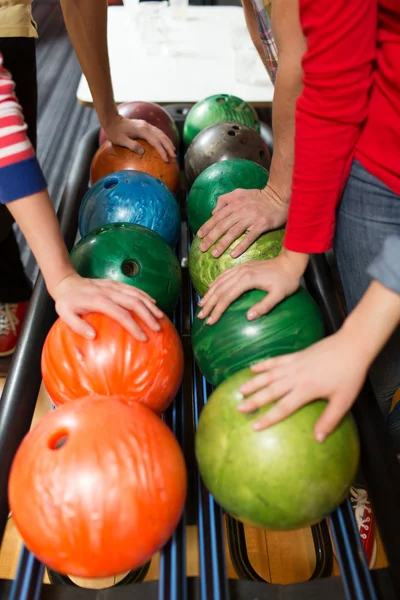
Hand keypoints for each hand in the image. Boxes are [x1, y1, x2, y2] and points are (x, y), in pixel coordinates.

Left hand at [53, 273, 163, 340]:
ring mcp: (114, 286)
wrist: (66, 282)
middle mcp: (110, 292)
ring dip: (150, 305)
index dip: (134, 326)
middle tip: (157, 329)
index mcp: (99, 301)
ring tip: (161, 317)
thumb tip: (93, 337)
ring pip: (137, 294)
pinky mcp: (116, 283)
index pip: (121, 314)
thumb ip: (78, 326)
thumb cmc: (67, 302)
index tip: (143, 338)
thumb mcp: (65, 315)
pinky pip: (134, 289)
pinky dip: (145, 295)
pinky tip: (153, 303)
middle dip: (148, 316)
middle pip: (134, 303)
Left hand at [103, 115, 175, 162]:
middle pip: (161, 137)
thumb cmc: (115, 132)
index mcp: (142, 130)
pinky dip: (164, 138)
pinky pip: (158, 132)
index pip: (155, 142)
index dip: (162, 151)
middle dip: (169, 147)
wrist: (112, 120)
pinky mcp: (146, 126)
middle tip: (174, 156)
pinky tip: (166, 143)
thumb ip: (132, 145)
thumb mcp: (121, 141)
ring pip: (161, 134)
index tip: (166, 159)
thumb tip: (142, 151)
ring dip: (168, 142)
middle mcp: (147, 126)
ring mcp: (147, 125)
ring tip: (173, 151)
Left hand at [197, 185, 287, 257]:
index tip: (199, 236)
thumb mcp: (240, 192)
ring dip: (222, 244)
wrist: (279, 196)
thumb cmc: (259, 197)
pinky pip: (249, 237)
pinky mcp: (262, 224)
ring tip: (214, 254)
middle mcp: (240, 210)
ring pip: (233, 232)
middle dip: (211, 238)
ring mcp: (251, 218)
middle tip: (202, 249)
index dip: (207, 226)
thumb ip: (225, 200)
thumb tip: (213, 212)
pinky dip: (241, 246)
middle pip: (222, 225)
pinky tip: (233, 255)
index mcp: (234, 203)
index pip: (217, 216)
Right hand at [197, 249, 306, 323]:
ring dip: (209, 294)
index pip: (227, 297)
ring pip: (220, 282)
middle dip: (209, 304)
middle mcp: (241, 273)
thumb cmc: (287, 280)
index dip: (217, 310)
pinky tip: (210, 288)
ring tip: (201, 304)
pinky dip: (216, 282)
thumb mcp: (279, 295)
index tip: (211, 321)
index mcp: (248, 280)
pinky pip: (225, 274)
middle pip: (220, 290)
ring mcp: (241, 268)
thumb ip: (264, 306)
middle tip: (200, 316)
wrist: (290, 262)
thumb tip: (248, 317)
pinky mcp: (243, 266)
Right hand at [237, 330, 369, 441]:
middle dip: (254, 401)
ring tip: (239, 390)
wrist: (351, 345)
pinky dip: (263, 364)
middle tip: (239, 408)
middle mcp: (296, 377)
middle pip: (270, 391)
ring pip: (269, 375)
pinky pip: (275, 360)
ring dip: (253, 382)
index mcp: (306, 389)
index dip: (268, 418)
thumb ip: (329, 420)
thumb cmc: (349, 374)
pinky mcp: (296, 355)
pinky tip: (253, 368)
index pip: (283, 407)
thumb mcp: (343, 400)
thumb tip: (318, 439)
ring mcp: (294, 364)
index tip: (254, 427)